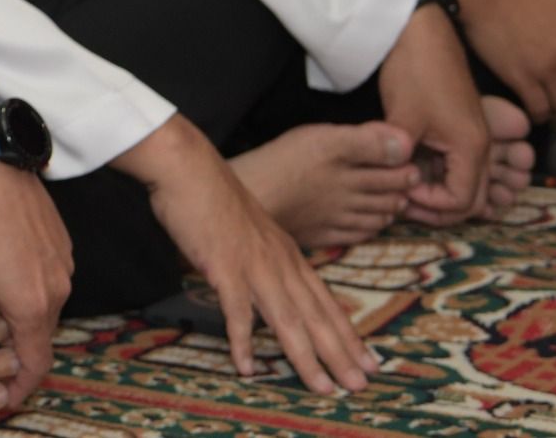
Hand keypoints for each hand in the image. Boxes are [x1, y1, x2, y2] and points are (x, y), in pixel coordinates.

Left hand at [0, 159, 71, 411]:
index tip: (4, 396)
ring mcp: (65, 266)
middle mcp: (58, 290)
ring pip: (47, 307)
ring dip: (23, 317)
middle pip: (41, 336)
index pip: (35, 363)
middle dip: (18, 351)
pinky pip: (51, 281)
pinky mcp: (64, 246)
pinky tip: (4, 278)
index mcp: (32, 306)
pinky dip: (31, 290)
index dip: (20, 386)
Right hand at [130, 119, 371, 392]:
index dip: (348, 332)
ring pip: (287, 320)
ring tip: (324, 388)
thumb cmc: (212, 192)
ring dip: (307, 357)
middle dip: (340, 354)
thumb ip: (261, 252)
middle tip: (361, 385)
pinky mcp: (223, 267)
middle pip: (315, 316)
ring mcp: (253, 266)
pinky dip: (243, 341)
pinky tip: (246, 366)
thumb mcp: (250, 225)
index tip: (368, 359)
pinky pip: (237, 312)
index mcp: (286, 252)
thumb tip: (267, 274)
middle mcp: (278, 263)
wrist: (187, 166)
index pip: (325, 299)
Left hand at [377, 4, 488, 220]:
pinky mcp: (460, 127)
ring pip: (466, 182)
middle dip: (438, 207)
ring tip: (406, 187)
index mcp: (471, 147)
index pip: (462, 201)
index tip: (401, 193)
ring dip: (440, 192)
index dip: (431, 206)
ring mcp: (472, 136)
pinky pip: (458, 164)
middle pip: (471, 199)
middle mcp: (479, 146)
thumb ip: (400, 155)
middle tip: (403, 201)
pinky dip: (439, 174)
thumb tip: (396, 184)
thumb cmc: (413, 71)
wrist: (419, 31)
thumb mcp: (402, 117)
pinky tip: (411, 170)